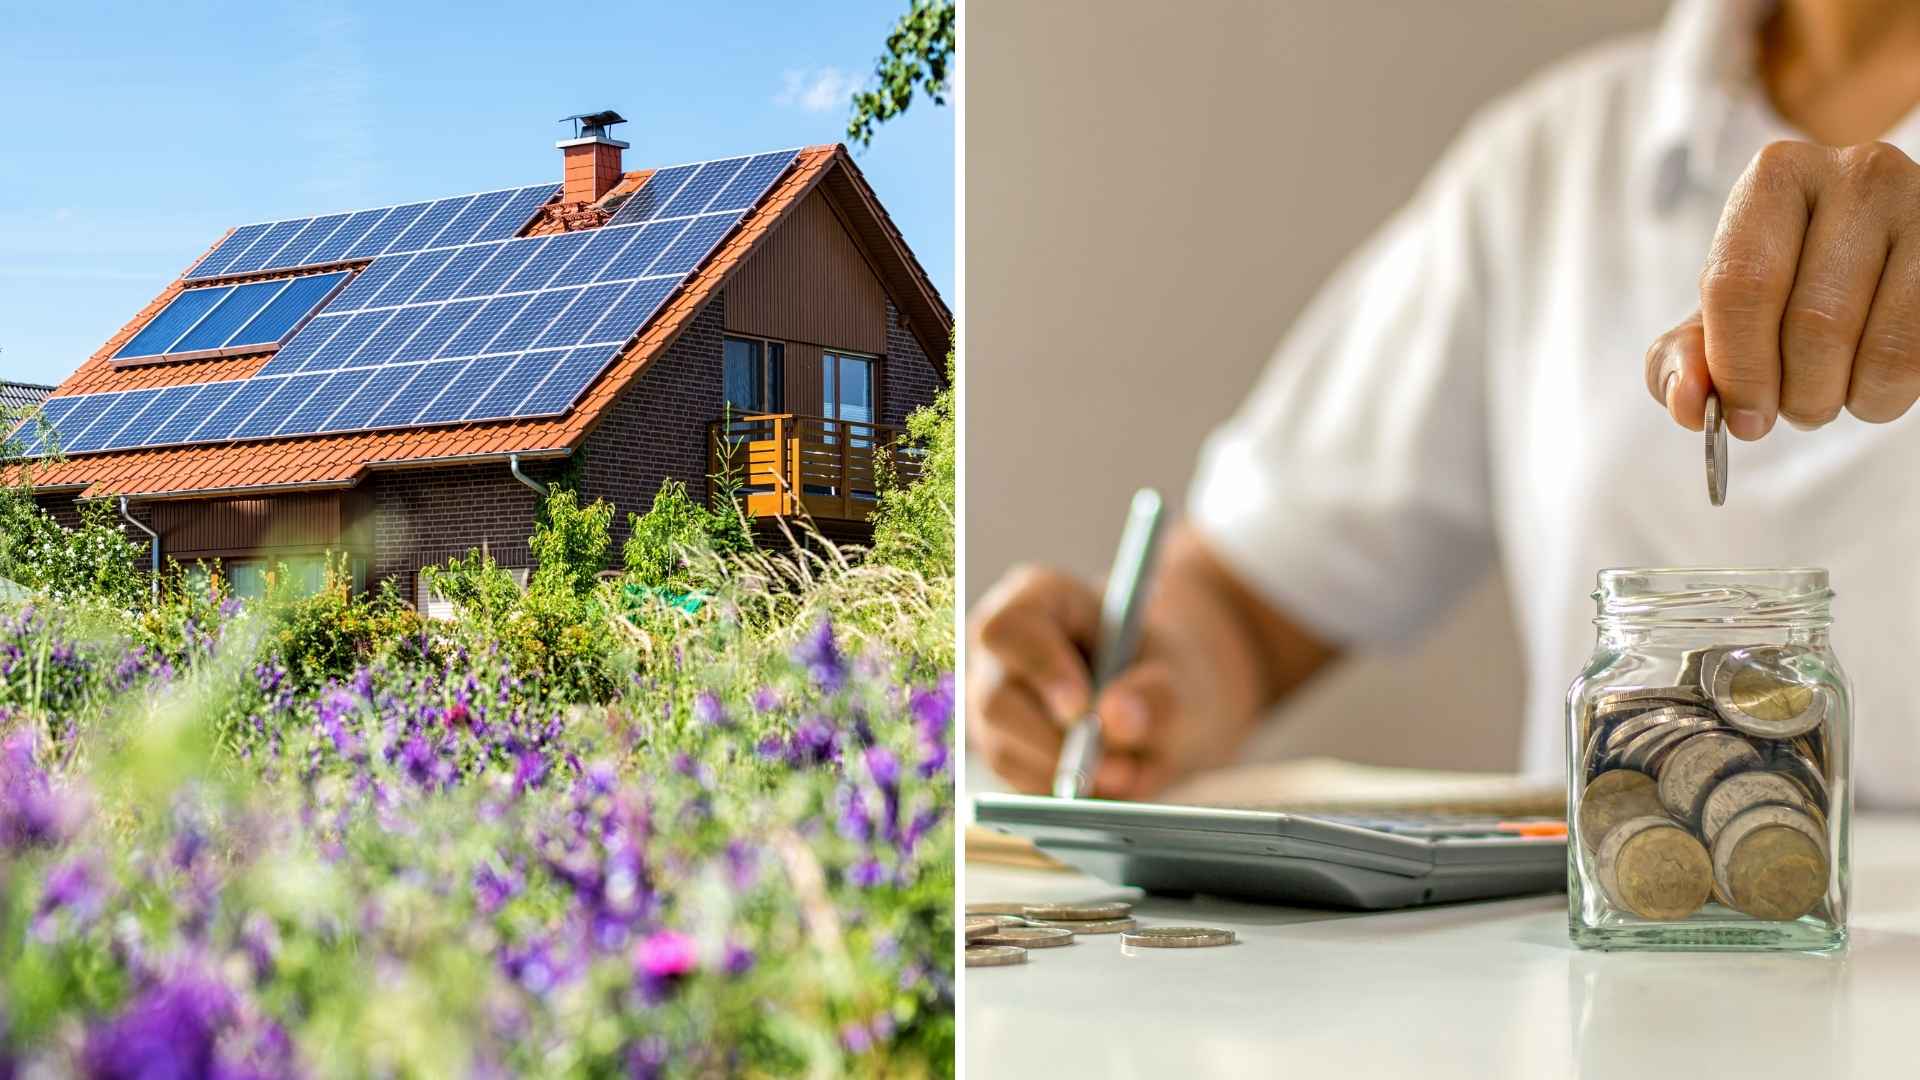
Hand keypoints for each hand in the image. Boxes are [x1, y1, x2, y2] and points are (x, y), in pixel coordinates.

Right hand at [964, 560, 1261, 799]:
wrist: (1162, 701)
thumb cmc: (1164, 670)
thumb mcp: (1179, 673)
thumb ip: (1156, 693)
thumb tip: (1115, 720)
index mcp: (1035, 601)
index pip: (1010, 630)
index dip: (1040, 669)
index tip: (1081, 708)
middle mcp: (1000, 654)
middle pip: (996, 701)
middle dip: (1055, 742)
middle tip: (1118, 768)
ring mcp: (992, 705)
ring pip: (1005, 752)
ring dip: (1066, 775)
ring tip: (1127, 775)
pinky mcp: (1002, 752)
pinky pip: (1018, 786)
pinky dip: (1064, 794)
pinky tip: (1106, 784)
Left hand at [1646, 140, 1919, 435]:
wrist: (1885, 262)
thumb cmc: (1790, 287)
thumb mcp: (1722, 314)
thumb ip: (1685, 357)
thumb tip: (1685, 403)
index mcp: (1776, 178)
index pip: (1741, 284)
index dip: (1738, 368)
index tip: (1741, 419)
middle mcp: (1856, 176)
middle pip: (1812, 321)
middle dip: (1796, 393)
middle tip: (1794, 408)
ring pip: (1876, 344)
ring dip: (1844, 397)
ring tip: (1832, 392)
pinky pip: (1917, 354)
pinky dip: (1886, 394)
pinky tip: (1872, 383)